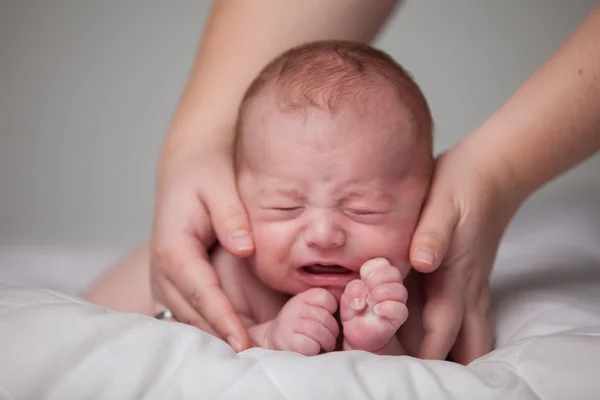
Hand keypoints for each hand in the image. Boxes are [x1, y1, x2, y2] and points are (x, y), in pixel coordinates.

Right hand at [149, 135, 254, 351]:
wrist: (187, 164)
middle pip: (191, 313)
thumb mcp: (219, 185)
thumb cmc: (205, 171)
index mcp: (173, 247)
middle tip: (252, 359)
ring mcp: (164, 276)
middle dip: (219, 338)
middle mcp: (162, 267)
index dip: (224, 320)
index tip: (244, 344)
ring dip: (211, 337)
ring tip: (243, 357)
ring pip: (186, 317)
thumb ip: (232, 218)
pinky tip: (226, 338)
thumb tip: (244, 250)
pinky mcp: (172, 278)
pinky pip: (186, 310)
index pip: (202, 293)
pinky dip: (204, 326)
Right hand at [268, 288, 338, 354]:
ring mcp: (289, 323)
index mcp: (303, 297)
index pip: (326, 298)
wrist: (276, 339)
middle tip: (331, 337)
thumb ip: (326, 303)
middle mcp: (294, 307)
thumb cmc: (302, 325)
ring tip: (325, 345)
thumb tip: (351, 301)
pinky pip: (309, 345)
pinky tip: (313, 349)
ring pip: (318, 331)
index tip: (328, 319)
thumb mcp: (311, 308)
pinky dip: (315, 349)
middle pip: (325, 317)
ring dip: (327, 342)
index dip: (332, 311)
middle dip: (333, 331)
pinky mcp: (287, 341)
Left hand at [340, 258, 408, 352]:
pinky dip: (387, 307)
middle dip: (376, 278)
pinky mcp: (398, 318)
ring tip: (370, 302)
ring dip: (381, 293)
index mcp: (378, 277)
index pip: (381, 262)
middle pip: (393, 272)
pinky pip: (400, 309)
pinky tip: (376, 311)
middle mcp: (390, 287)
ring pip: (400, 290)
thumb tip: (363, 289)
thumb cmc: (354, 312)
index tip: (362, 279)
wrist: (358, 336)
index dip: (370, 268)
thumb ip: (353, 289)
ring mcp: (396, 302)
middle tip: (367, 290)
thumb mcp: (348, 297)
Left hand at [409, 141, 521, 363]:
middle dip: (439, 361)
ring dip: (451, 350)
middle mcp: (467, 289)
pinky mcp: (470, 275)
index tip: (393, 366)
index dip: (421, 354)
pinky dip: (451, 331)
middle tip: (406, 367)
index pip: (441, 333)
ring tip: (418, 358)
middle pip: (465, 346)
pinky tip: (425, 326)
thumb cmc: (463, 186)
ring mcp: (472, 284)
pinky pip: (467, 316)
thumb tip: (421, 263)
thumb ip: (431, 235)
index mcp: (456, 278)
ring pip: (472, 334)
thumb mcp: (442, 205)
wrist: (493, 170)